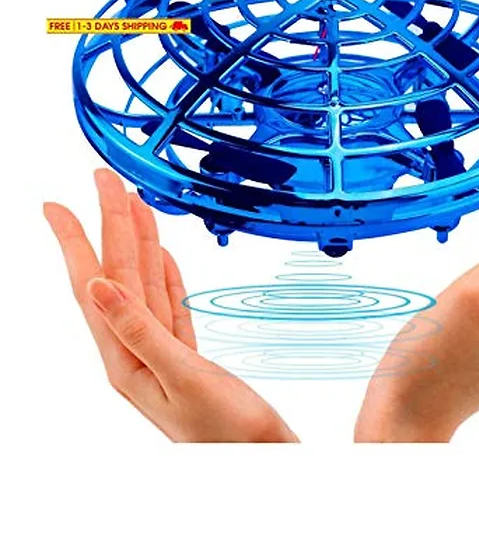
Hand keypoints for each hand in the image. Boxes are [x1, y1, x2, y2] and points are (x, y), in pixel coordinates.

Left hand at [44, 169, 297, 442]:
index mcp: (126, 357)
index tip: (59, 205)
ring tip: (131, 205)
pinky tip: (159, 255)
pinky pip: (167, 301)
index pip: (95, 285)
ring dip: (136, 241)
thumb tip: (99, 287)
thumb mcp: (183, 380)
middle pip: (117, 274)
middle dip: (109, 225)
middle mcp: (135, 350)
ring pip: (143, 283)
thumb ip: (140, 332)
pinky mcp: (184, 352)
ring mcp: (160, 349)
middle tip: (104, 182)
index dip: (76, 241)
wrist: (261, 455)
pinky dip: (163, 272)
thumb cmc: (226, 432)